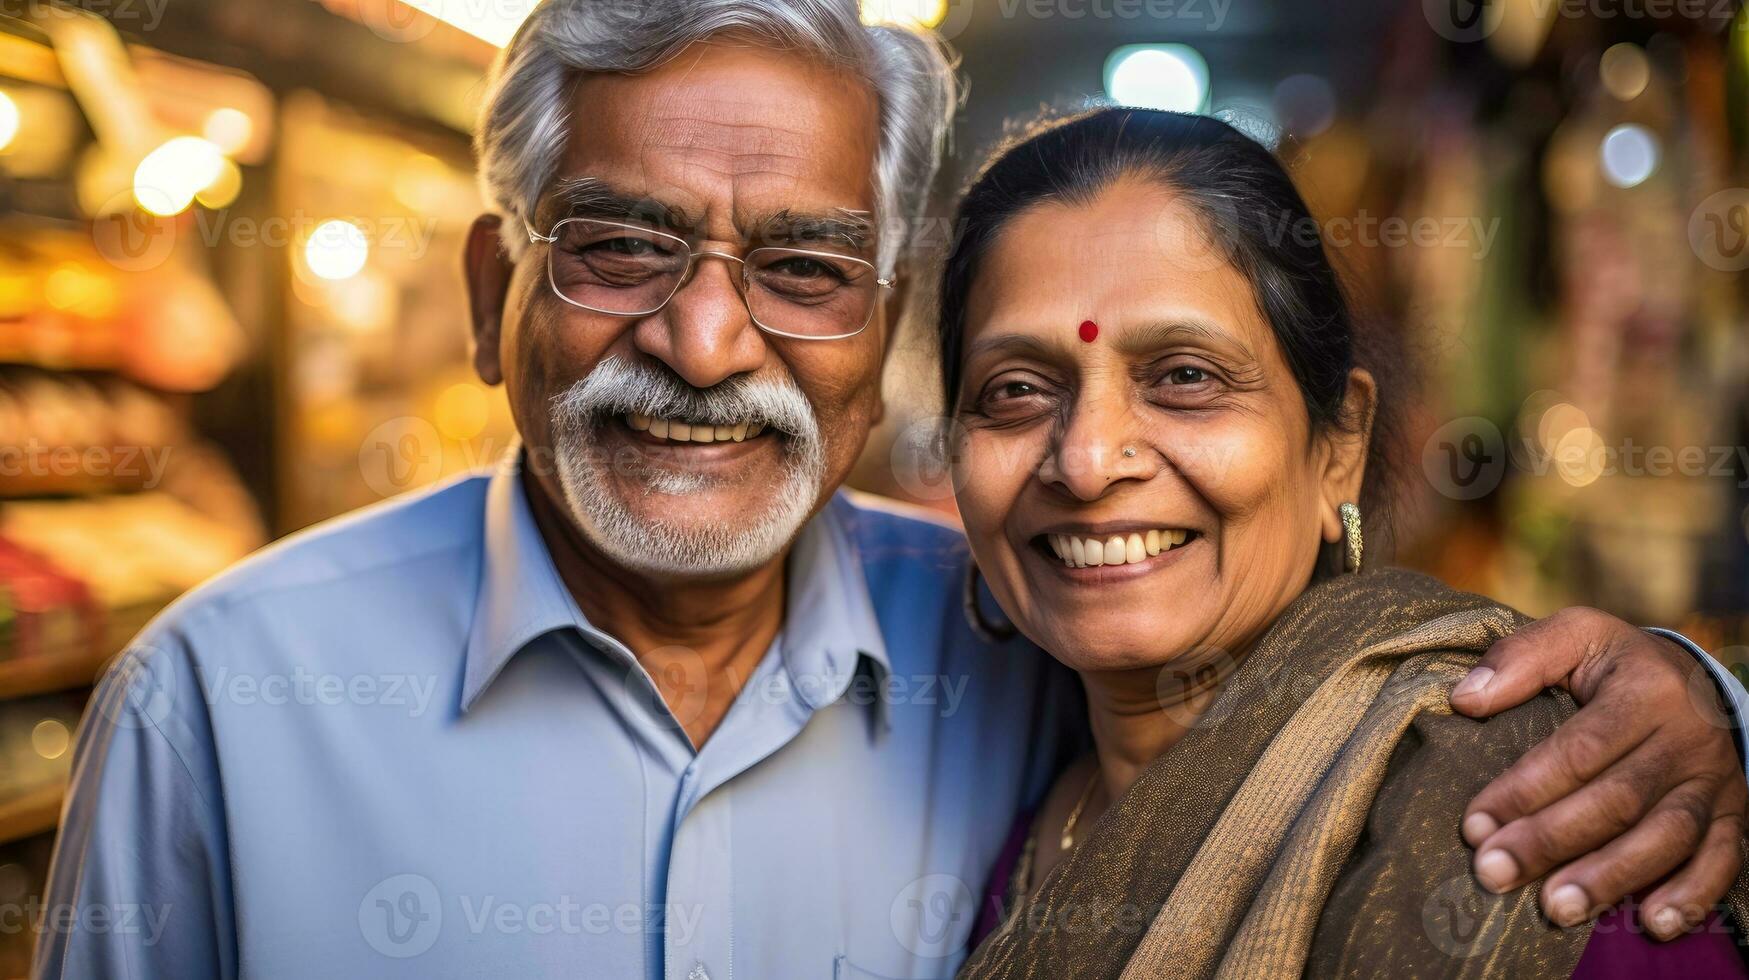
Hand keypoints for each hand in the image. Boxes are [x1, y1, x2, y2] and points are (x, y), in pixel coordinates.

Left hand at [1449, 607, 1744, 938]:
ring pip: (1667, 836)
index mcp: (1645, 690)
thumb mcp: (1574, 635)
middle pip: (1617, 799)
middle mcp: (1686, 738)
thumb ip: (1519, 658)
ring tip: (1556, 909)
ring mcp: (1713, 781)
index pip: (1579, 749)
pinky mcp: (1731, 814)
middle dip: (1551, 841)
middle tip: (1494, 872)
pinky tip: (1652, 923)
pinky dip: (1691, 895)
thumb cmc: (1618, 663)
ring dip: (1611, 878)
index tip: (1474, 825)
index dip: (1525, 789)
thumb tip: (1463, 699)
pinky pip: (1722, 860)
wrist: (1699, 680)